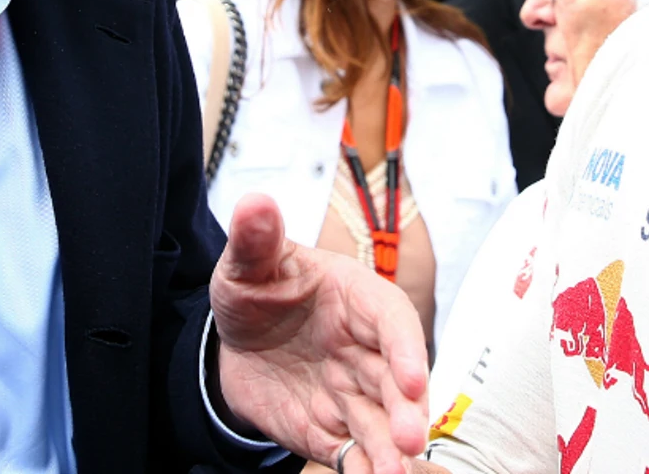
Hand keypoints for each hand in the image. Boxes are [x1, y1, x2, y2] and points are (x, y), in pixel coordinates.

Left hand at [211, 193, 429, 473]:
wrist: (236, 340)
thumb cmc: (256, 290)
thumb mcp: (247, 264)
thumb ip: (255, 239)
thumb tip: (255, 202)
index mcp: (357, 299)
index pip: (391, 321)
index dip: (406, 349)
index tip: (413, 378)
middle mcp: (363, 348)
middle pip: (395, 380)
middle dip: (406, 410)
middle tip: (408, 439)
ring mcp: (350, 391)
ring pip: (380, 421)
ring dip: (391, 449)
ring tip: (395, 473)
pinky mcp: (332, 427)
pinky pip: (353, 451)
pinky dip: (364, 469)